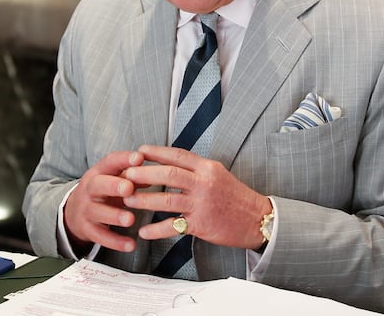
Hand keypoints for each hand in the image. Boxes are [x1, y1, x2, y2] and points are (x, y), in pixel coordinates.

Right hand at [64, 150, 144, 252]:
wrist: (73, 213)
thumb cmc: (102, 192)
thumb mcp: (113, 179)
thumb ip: (133, 175)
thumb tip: (155, 171)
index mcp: (98, 173)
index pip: (110, 162)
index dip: (123, 159)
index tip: (139, 158)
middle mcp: (89, 189)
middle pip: (98, 185)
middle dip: (113, 186)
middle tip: (128, 188)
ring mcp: (86, 210)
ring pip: (98, 212)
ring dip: (114, 216)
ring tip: (130, 219)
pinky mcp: (87, 229)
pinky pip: (100, 236)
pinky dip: (116, 242)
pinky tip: (131, 245)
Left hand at [122, 145, 270, 249]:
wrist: (257, 219)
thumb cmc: (235, 197)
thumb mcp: (218, 174)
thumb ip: (196, 169)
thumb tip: (171, 163)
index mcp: (207, 167)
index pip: (178, 155)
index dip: (156, 152)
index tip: (139, 151)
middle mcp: (204, 182)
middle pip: (169, 174)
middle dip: (144, 173)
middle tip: (126, 175)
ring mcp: (202, 204)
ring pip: (167, 199)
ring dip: (145, 200)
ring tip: (127, 200)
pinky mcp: (201, 224)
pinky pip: (173, 226)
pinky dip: (156, 230)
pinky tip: (143, 231)